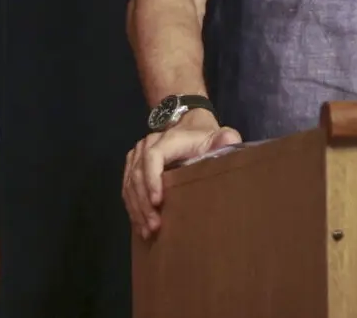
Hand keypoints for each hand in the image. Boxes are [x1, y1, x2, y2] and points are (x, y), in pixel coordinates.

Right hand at [121, 110, 241, 239]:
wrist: (189, 126)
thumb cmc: (205, 137)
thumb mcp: (219, 136)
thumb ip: (226, 139)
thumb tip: (229, 142)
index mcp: (168, 138)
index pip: (153, 156)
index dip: (152, 178)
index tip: (158, 202)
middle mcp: (147, 144)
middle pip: (138, 174)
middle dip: (144, 203)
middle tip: (154, 226)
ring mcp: (137, 155)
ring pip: (129, 183)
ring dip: (136, 209)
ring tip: (148, 231)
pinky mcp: (132, 165)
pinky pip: (126, 187)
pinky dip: (132, 207)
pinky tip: (140, 224)